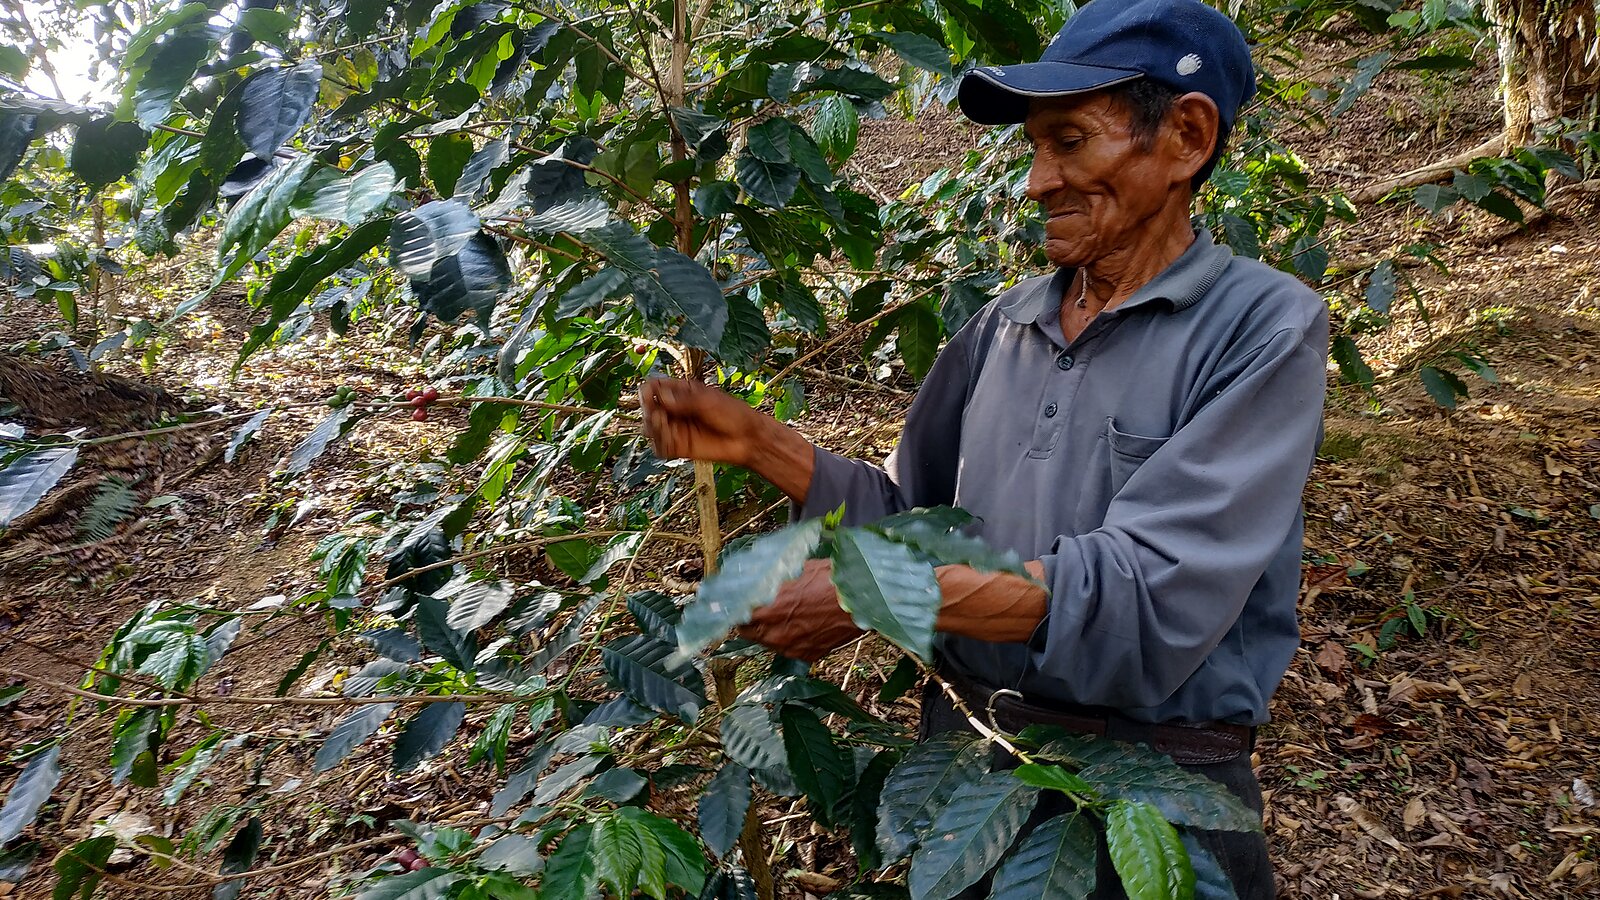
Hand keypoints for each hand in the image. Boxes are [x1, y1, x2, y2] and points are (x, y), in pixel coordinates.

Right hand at [638, 377, 766, 465]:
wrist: (747, 439)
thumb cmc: (733, 414)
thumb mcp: (708, 401)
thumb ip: (685, 401)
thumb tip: (662, 397)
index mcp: (680, 392)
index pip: (654, 387)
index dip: (648, 391)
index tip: (649, 395)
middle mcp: (674, 409)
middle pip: (648, 408)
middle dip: (649, 411)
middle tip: (658, 414)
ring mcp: (675, 428)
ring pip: (650, 428)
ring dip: (652, 427)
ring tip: (664, 425)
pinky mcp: (678, 447)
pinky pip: (660, 447)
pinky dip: (660, 444)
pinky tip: (669, 440)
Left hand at [738, 559, 862, 662]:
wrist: (861, 600)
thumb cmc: (828, 578)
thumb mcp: (794, 571)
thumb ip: (771, 582)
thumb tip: (756, 580)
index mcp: (765, 609)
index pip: (736, 616)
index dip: (738, 609)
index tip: (741, 604)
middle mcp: (773, 632)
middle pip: (748, 633)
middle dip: (751, 622)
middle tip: (761, 610)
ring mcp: (789, 647)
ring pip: (768, 642)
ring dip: (770, 631)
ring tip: (785, 616)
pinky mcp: (806, 656)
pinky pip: (788, 650)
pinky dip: (791, 640)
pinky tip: (802, 626)